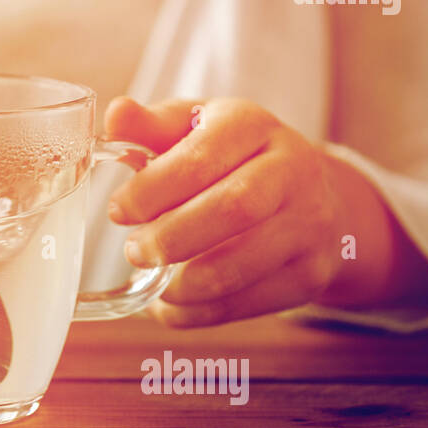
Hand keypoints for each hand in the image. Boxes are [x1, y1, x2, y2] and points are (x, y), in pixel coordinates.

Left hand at [105, 97, 342, 327]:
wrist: (311, 193)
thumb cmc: (232, 156)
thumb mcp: (194, 128)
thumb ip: (151, 125)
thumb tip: (116, 115)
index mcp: (254, 125)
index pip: (202, 158)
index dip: (153, 190)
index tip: (119, 211)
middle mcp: (293, 169)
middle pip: (233, 209)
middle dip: (171, 237)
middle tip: (134, 251)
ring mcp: (310, 224)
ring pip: (242, 264)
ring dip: (184, 284)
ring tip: (152, 281)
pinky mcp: (311, 274)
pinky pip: (249, 303)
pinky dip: (199, 313)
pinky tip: (171, 304)